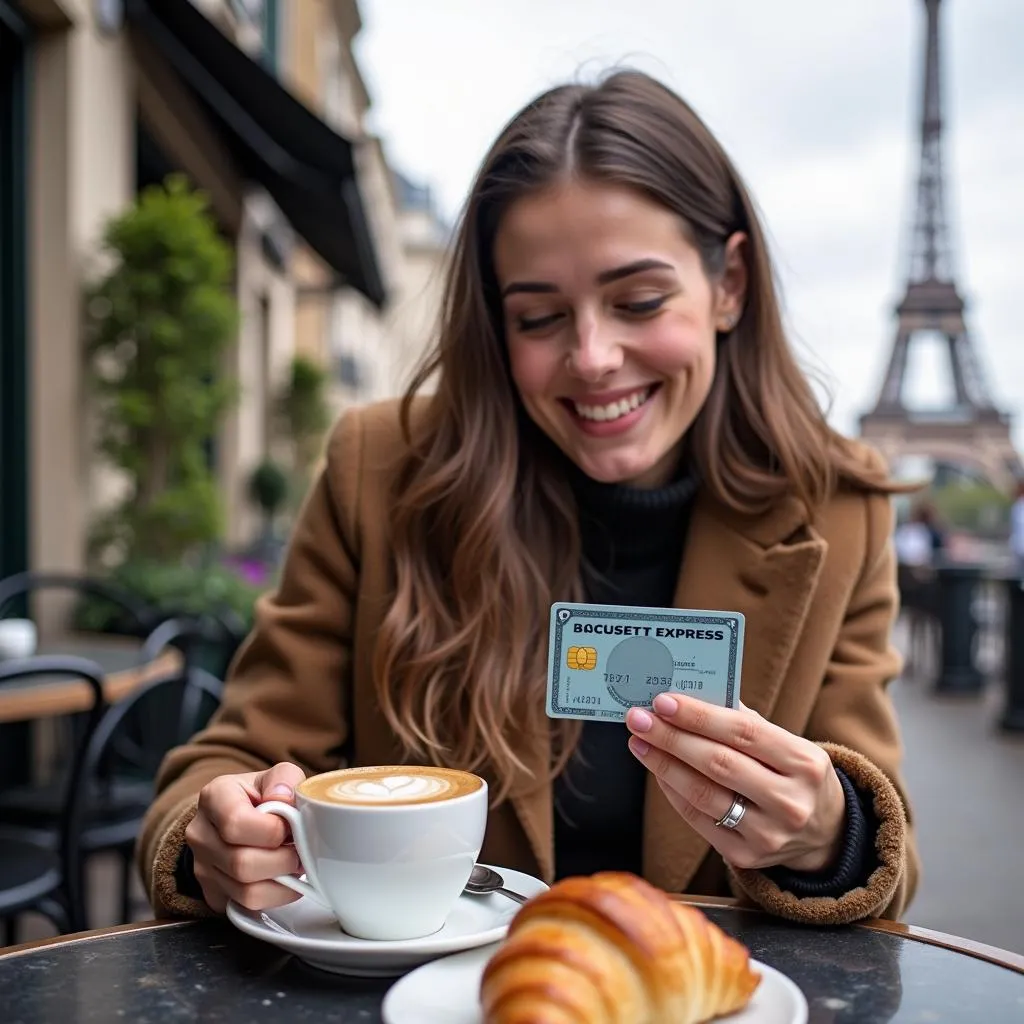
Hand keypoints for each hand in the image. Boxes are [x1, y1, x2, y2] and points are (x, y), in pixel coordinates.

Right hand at [184, 761, 306, 912]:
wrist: (241, 816)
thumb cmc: (263, 795)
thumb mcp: (277, 775)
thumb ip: (285, 779)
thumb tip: (284, 799)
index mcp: (214, 797)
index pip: (236, 823)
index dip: (271, 830)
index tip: (289, 826)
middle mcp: (200, 834)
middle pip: (241, 863)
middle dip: (282, 860)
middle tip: (300, 851)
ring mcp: (202, 867)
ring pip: (245, 892)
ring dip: (282, 882)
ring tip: (294, 864)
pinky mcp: (212, 894)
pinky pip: (246, 908)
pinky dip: (274, 898)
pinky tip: (282, 879)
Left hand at [625, 694, 845, 872]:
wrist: (825, 833)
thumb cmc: (794, 774)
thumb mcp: (788, 744)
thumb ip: (744, 722)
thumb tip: (689, 697)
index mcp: (805, 762)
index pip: (743, 733)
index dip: (699, 717)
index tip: (663, 701)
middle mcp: (791, 802)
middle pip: (719, 764)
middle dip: (672, 738)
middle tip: (639, 719)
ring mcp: (770, 834)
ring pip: (704, 795)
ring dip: (664, 765)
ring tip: (639, 742)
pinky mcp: (748, 857)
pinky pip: (700, 820)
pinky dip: (674, 792)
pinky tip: (658, 771)